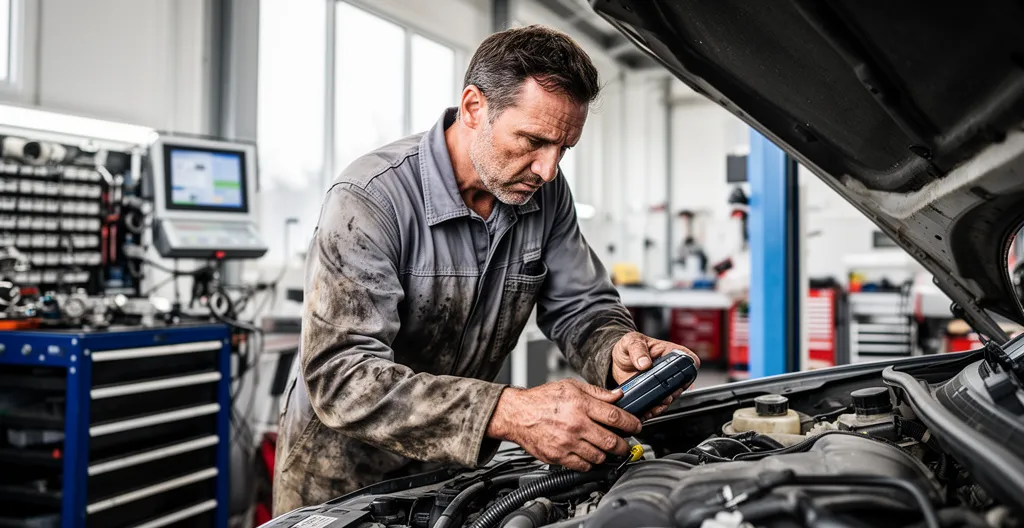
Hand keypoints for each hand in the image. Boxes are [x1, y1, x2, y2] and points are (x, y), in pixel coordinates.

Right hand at [485, 379, 640, 471]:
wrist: (517, 414)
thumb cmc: (542, 400)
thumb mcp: (571, 386)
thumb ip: (597, 392)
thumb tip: (618, 396)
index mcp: (580, 405)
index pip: (615, 417)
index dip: (632, 423)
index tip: (637, 427)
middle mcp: (575, 425)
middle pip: (611, 441)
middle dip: (624, 444)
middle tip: (625, 443)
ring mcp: (567, 443)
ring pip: (599, 456)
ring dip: (607, 454)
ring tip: (606, 448)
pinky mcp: (559, 456)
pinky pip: (583, 466)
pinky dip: (590, 462)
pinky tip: (589, 454)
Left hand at [610, 332, 700, 419]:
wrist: (617, 360)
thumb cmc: (628, 347)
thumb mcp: (631, 342)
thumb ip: (637, 350)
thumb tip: (644, 363)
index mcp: (669, 352)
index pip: (688, 360)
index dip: (687, 371)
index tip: (679, 379)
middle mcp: (669, 369)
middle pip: (681, 383)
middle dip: (674, 392)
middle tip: (664, 396)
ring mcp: (662, 382)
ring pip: (671, 396)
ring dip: (664, 403)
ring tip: (655, 405)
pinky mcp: (653, 392)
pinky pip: (658, 404)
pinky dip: (654, 409)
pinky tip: (648, 410)